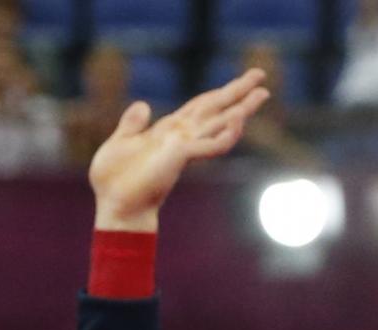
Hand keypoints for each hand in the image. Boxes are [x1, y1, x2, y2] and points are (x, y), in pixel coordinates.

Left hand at [88, 69, 266, 231]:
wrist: (115, 206)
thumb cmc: (114, 182)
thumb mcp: (118, 144)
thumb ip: (131, 125)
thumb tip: (143, 104)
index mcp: (168, 131)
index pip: (200, 106)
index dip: (219, 93)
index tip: (240, 82)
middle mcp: (182, 136)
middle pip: (216, 108)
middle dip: (238, 92)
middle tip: (261, 74)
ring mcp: (184, 146)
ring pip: (221, 124)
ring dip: (243, 109)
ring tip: (263, 93)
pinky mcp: (182, 157)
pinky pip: (212, 145)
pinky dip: (228, 134)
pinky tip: (238, 119)